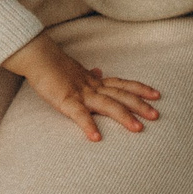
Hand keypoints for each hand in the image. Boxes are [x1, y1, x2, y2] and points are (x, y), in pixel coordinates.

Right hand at [0, 33, 161, 141]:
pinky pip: (79, 114)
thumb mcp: (75, 70)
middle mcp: (92, 86)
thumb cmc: (53, 65)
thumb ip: (90, 75)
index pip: (122, 84)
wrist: (36, 56)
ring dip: (123, 116)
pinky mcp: (65, 100)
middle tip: (156, 114)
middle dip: (140, 105)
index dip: (140, 89)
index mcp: (94, 81)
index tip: (156, 94)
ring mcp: (80, 93)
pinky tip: (96, 137)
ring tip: (137, 128)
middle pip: (121, 95)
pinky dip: (88, 125)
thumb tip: (100, 72)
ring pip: (107, 104)